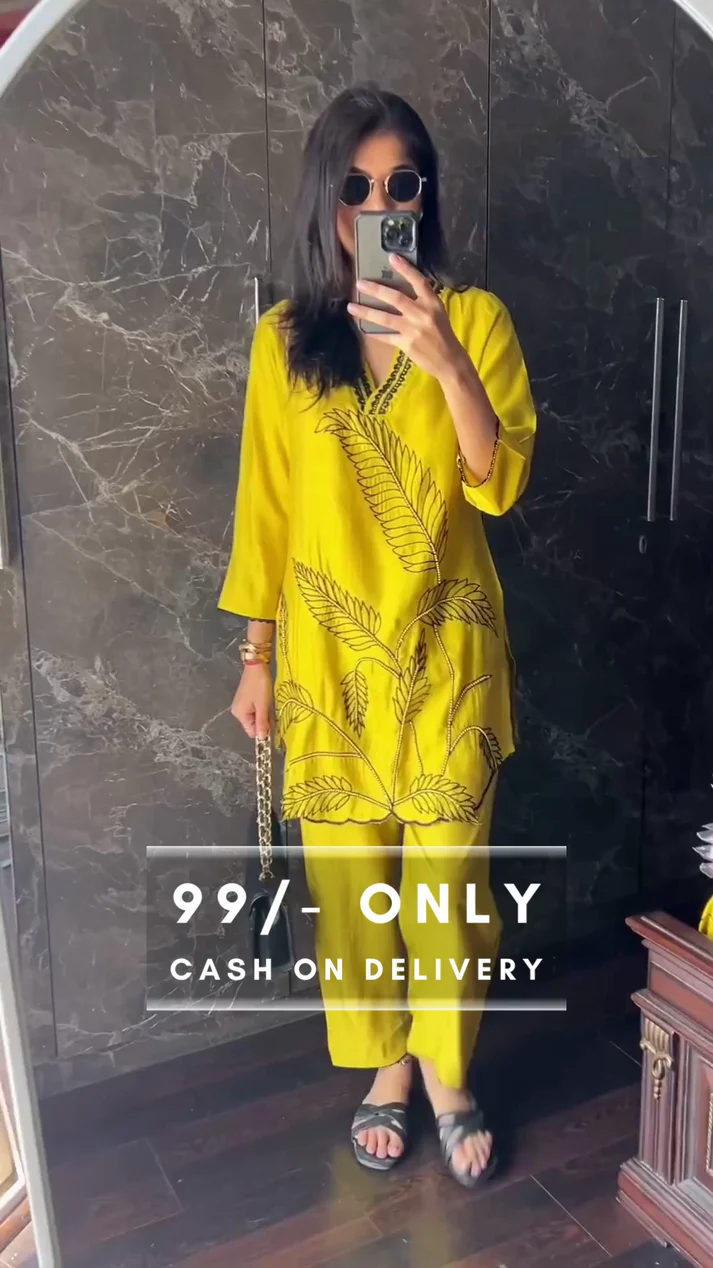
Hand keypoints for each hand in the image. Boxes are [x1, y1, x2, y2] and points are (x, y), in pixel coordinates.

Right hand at [230, 663, 272, 739]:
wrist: (256, 666)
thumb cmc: (259, 685)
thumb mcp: (263, 705)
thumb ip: (262, 723)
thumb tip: (262, 739)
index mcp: (240, 714)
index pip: (251, 731)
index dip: (262, 730)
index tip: (271, 723)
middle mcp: (238, 711)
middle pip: (253, 724)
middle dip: (263, 720)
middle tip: (270, 709)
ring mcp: (241, 705)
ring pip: (255, 717)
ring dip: (263, 713)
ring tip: (267, 703)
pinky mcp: (245, 699)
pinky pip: (254, 709)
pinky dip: (261, 708)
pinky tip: (265, 700)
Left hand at [347, 255, 466, 382]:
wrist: (449, 361)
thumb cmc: (443, 334)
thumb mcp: (438, 313)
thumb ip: (423, 301)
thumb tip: (400, 290)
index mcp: (432, 303)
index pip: (419, 281)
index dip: (405, 269)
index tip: (391, 257)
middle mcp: (422, 314)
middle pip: (395, 297)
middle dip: (375, 290)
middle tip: (359, 283)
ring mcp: (413, 329)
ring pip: (385, 317)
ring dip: (366, 311)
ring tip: (351, 307)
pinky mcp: (406, 344)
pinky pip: (386, 336)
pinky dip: (374, 332)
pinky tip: (362, 328)